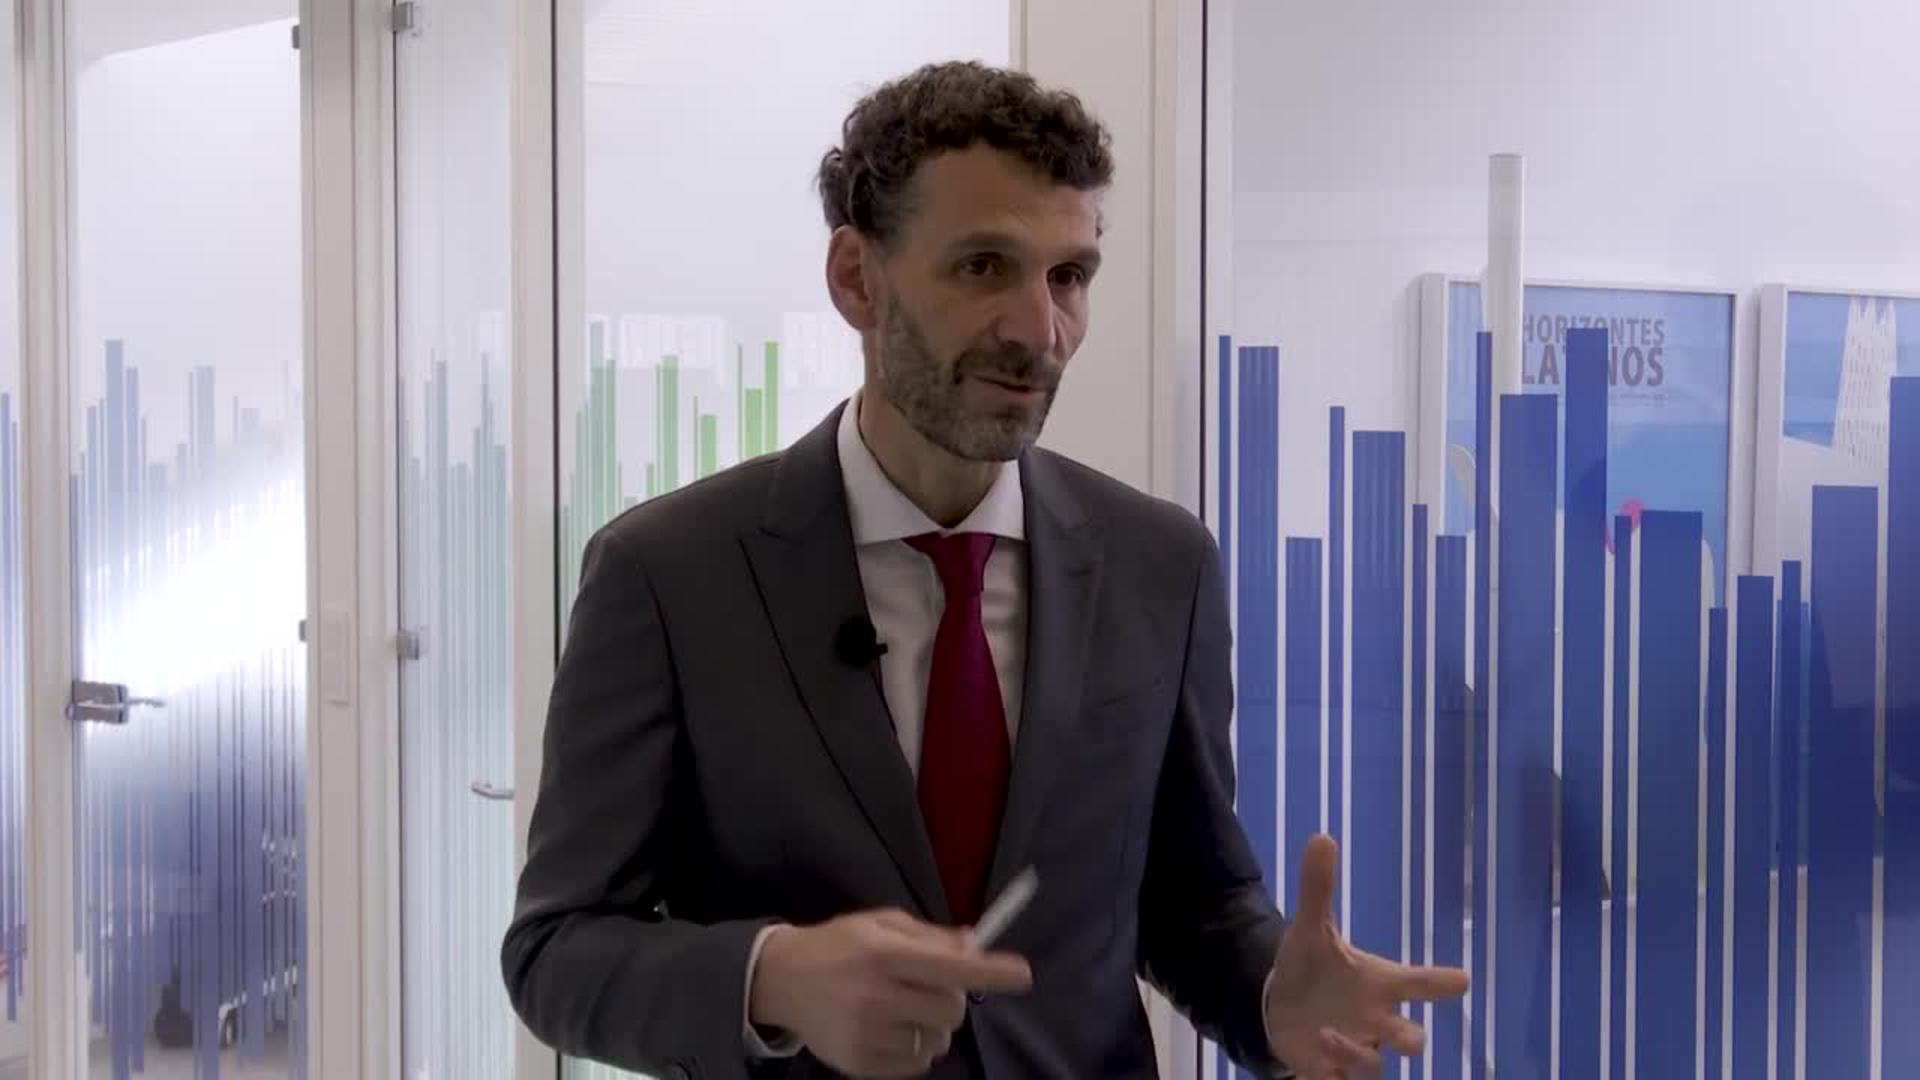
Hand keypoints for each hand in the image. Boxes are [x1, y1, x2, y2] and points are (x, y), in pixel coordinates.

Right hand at [748, 908, 1032, 1077]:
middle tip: (934, 988)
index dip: (991, 972)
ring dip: (934, 1025)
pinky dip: (917, 1048)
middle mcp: (877, 996)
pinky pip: (917, 1064)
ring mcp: (867, 1034)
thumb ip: (930, 937)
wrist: (782, 981)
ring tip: (906, 1009)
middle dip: (954, 998)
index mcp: (885, 954)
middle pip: (952, 1010)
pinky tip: (893, 1028)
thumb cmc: (841, 946)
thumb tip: (975, 945)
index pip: (951, 967)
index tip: (1023, 974)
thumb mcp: (881, 924)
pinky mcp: (859, 1064)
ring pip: (938, 1041)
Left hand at [1264, 834, 1469, 1078]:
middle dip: (1410, 1039)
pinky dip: (1327, 1077)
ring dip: (1355, 1054)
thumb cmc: (1312, 966)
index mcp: (1379, 984)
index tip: (1461, 979)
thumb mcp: (1310, 928)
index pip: (1419, 983)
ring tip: (1326, 1034)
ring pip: (1373, 1066)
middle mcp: (1375, 1021)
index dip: (1441, 982)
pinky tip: (1310, 1071)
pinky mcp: (1328, 1069)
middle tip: (1407, 1036)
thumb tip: (1321, 835)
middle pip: (1410, 1038)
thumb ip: (1318, 887)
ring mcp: (1355, 1047)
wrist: (1282, 1001)